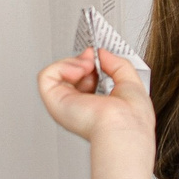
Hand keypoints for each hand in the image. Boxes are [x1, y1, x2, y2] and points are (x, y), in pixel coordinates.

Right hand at [38, 48, 155, 152]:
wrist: (124, 125)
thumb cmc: (131, 117)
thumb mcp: (130, 82)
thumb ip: (116, 64)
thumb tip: (101, 53)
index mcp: (93, 107)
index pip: (82, 80)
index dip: (88, 64)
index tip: (96, 56)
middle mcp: (76, 107)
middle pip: (68, 75)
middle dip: (80, 60)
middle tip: (92, 60)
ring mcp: (63, 104)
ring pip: (56, 73)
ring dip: (72, 63)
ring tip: (87, 67)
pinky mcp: (53, 100)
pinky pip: (46, 75)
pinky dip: (62, 66)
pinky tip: (79, 71)